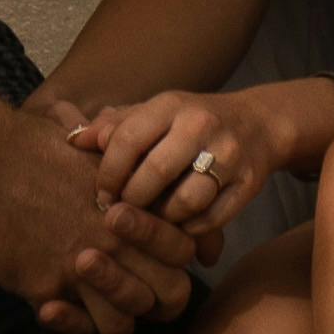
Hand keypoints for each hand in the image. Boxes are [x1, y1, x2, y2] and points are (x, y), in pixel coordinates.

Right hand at [0, 76, 205, 333]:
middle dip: (153, 301)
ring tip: (85, 303)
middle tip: (124, 293)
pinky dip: (69, 324)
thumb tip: (103, 140)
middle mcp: (120, 238)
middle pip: (171, 295)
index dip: (174, 263)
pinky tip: (50, 307)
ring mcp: (86, 266)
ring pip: (125, 322)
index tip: (151, 264)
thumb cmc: (25, 141)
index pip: (185, 250)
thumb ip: (106, 151)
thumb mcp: (80, 141)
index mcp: (134, 202)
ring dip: (109, 318)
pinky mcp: (49, 286)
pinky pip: (77, 325)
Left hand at [80, 84, 300, 248]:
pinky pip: (212, 219)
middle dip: (132, 201)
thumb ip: (115, 126)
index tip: (100, 196)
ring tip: (152, 221)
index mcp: (171, 105)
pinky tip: (179, 225)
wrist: (258, 124)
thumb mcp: (155, 113)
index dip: (108, 174)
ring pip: (186, 201)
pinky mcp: (249, 183)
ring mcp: (229, 154)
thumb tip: (74, 140)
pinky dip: (191, 228)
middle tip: (121, 215)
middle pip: (155, 173)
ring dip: (163, 219)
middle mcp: (201, 125)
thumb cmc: (192, 122)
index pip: (127, 139)